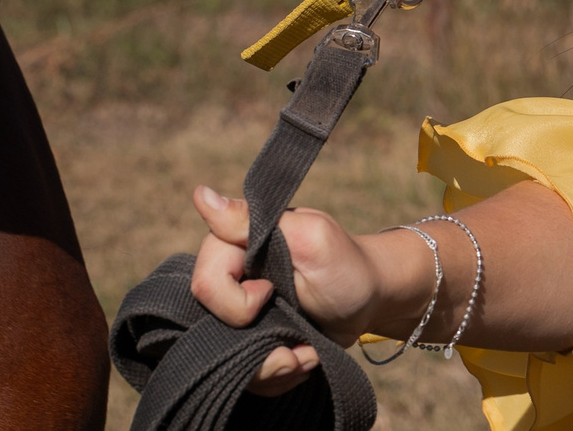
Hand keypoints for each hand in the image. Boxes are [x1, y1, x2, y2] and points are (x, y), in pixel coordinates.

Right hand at [188, 186, 425, 395]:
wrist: (372, 301)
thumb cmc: (347, 264)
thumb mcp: (308, 239)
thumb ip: (253, 221)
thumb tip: (200, 195)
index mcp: (236, 246)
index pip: (205, 284)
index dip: (239, 303)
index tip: (274, 294)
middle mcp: (231, 280)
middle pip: (212, 332)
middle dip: (260, 353)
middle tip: (297, 348)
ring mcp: (240, 315)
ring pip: (230, 361)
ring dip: (273, 369)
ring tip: (306, 354)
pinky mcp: (254, 341)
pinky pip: (248, 374)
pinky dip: (278, 377)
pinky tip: (304, 357)